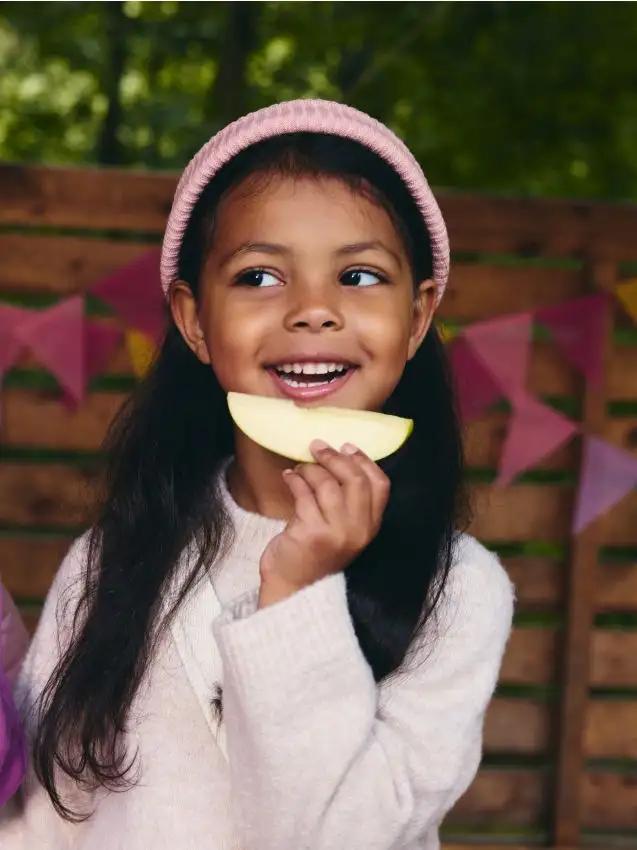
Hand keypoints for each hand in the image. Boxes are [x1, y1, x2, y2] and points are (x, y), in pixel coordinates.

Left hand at [258, 441, 389, 607]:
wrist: (294, 588)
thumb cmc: (315, 554)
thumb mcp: (342, 530)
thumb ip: (347, 503)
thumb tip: (337, 458)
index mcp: (370, 527)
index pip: (380, 485)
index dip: (364, 461)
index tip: (346, 446)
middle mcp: (358, 530)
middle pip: (355, 480)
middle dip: (335, 458)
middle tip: (317, 447)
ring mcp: (336, 532)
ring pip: (327, 484)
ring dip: (311, 469)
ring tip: (299, 467)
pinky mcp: (311, 533)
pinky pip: (304, 494)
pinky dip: (295, 479)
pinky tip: (289, 477)